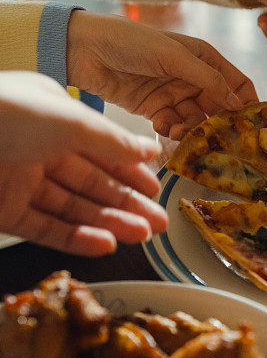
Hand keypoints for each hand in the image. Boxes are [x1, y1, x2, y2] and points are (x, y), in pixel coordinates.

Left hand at [0, 71, 167, 255]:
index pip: (103, 148)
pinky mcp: (2, 212)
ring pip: (73, 208)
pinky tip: (105, 243)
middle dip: (127, 202)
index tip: (157, 189)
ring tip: (141, 236)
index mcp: (53, 117)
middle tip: (159, 223)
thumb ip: (112, 141)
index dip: (132, 170)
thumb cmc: (5, 114)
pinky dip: (77, 238)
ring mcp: (19, 181)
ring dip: (110, 222)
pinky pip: (46, 228)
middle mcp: (38, 148)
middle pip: (92, 182)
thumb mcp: (70, 120)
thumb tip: (149, 150)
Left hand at [67, 11, 258, 139]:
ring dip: (193, 129)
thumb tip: (237, 102)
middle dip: (220, 123)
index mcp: (204, 59)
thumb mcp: (174, 56)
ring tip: (182, 132)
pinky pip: (174, 126)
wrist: (85, 50)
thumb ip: (208, 79)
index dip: (247, 103)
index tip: (254, 124)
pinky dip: (172, 130)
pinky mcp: (156, 110)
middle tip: (221, 140)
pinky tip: (163, 126)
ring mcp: (174, 95)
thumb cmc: (131, 42)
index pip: (236, 84)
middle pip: (218, 107)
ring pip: (196, 120)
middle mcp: (193, 78)